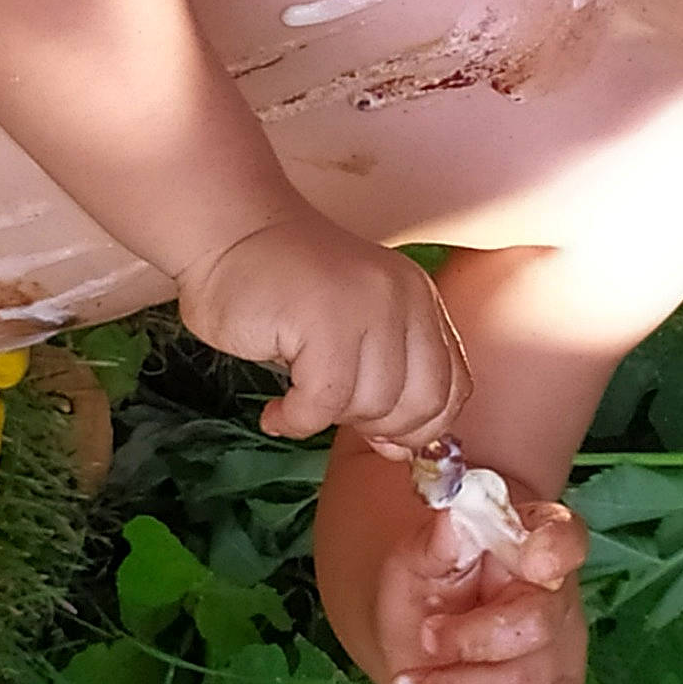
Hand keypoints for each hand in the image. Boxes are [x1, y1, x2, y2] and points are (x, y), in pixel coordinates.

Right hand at [176, 215, 470, 447]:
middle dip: (376, 428)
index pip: (452, 387)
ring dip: (328, 419)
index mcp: (419, 299)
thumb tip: (402, 450)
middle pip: (420, 403)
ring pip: (372, 405)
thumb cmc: (283, 290)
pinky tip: (276, 411)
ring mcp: (367, 304)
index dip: (421, 428)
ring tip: (297, 397)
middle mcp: (403, 297)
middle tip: (330, 412)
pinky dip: (296, 420)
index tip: (378, 437)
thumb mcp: (353, 330)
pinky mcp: (323, 318)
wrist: (229, 233)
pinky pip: (324, 404)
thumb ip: (387, 380)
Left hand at [374, 501, 587, 683]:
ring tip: (415, 678)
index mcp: (532, 540)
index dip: (555, 548)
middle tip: (427, 636)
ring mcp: (561, 645)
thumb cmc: (427, 587)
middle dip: (473, 637)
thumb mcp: (417, 559)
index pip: (564, 538)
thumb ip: (438, 542)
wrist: (420, 640)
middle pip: (538, 620)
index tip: (533, 561)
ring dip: (462, 683)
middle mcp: (557, 593)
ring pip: (528, 676)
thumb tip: (455, 516)